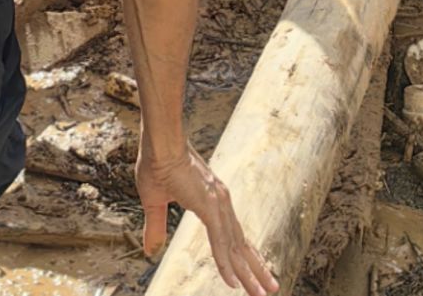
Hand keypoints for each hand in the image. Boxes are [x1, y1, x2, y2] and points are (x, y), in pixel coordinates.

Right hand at [136, 137, 277, 295]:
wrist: (158, 142)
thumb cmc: (156, 163)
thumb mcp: (154, 202)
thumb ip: (156, 227)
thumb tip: (151, 250)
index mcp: (211, 200)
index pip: (232, 234)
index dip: (243, 255)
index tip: (254, 272)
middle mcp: (220, 202)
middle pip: (241, 243)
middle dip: (256, 268)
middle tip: (271, 288)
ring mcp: (217, 204)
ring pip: (236, 247)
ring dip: (249, 273)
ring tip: (262, 293)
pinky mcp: (209, 206)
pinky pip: (220, 242)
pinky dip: (227, 263)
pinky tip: (234, 282)